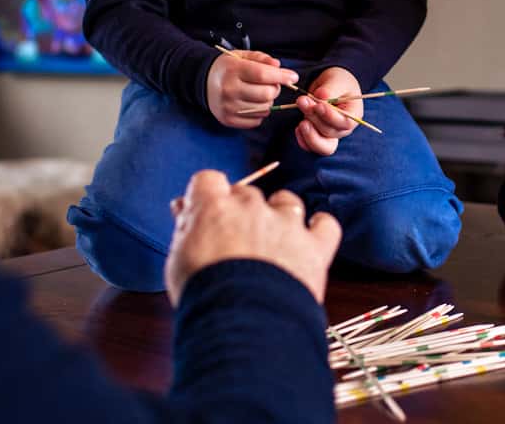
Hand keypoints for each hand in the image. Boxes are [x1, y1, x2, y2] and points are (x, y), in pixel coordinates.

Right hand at [165, 170, 341, 304]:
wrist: (243, 325)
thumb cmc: (205, 296)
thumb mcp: (179, 258)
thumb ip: (185, 227)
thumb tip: (184, 207)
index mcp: (214, 207)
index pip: (209, 180)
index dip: (208, 196)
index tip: (207, 212)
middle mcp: (252, 207)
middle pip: (247, 194)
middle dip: (240, 212)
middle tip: (235, 241)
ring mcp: (286, 224)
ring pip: (286, 202)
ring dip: (280, 215)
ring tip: (272, 244)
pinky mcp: (314, 246)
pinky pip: (325, 225)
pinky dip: (319, 229)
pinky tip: (309, 240)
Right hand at [206, 50, 298, 127]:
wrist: (203, 83)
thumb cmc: (227, 68)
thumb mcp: (241, 56)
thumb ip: (261, 58)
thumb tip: (278, 66)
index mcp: (233, 70)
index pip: (263, 75)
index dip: (282, 76)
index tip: (293, 77)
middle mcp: (229, 90)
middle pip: (266, 94)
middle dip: (275, 89)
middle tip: (271, 84)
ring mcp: (228, 107)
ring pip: (264, 109)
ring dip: (268, 101)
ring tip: (260, 93)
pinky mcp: (228, 120)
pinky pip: (257, 120)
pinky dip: (260, 112)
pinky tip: (253, 103)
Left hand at [293, 67, 361, 155]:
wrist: (329, 86)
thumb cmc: (337, 82)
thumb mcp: (336, 80)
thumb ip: (330, 89)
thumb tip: (321, 97)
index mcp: (353, 114)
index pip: (345, 123)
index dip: (331, 116)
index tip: (318, 106)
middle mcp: (343, 128)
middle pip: (330, 132)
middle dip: (315, 117)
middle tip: (302, 101)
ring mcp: (330, 135)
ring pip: (322, 146)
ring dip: (309, 134)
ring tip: (301, 122)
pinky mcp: (317, 136)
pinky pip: (310, 146)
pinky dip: (303, 140)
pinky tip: (298, 128)